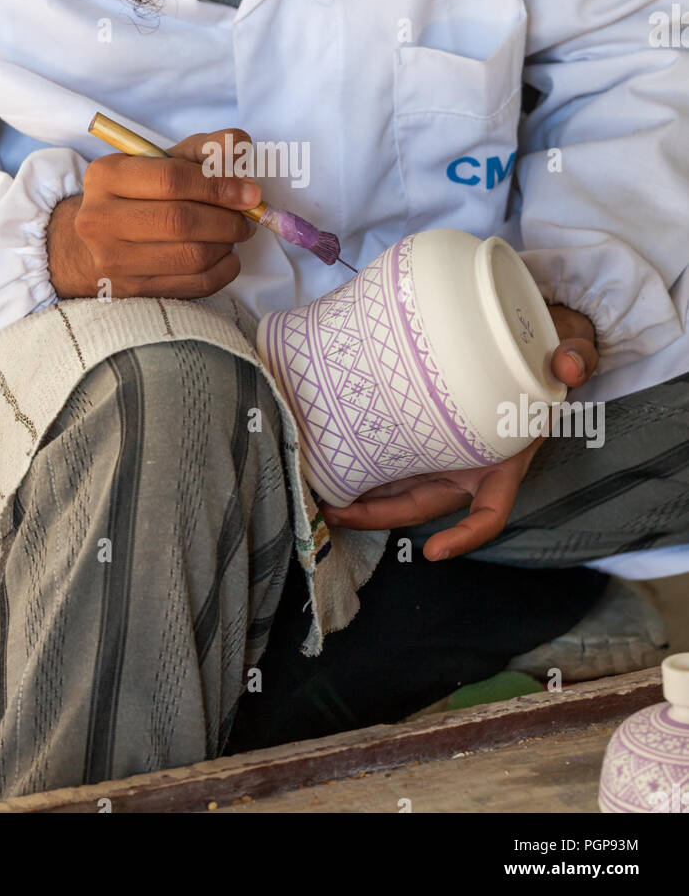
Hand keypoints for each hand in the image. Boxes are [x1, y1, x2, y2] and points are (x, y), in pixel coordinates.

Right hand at [47, 128, 259, 298]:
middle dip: (226, 220)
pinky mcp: (133, 291)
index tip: (249, 192)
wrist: (91, 244)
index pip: (171, 179)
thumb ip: (202, 149)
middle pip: (181, 222)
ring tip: (232, 234)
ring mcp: (113, 260)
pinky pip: (195, 285)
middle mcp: (100, 219)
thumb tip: (239, 144)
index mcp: (106, 176)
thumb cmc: (135, 196)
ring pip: (191, 257)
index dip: (218, 186)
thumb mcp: (161, 162)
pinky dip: (224, 270)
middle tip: (246, 217)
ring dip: (226, 245)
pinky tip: (225, 256)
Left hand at [319, 303, 597, 557]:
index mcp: (506, 460)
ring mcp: (446, 451)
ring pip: (401, 485)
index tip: (434, 553)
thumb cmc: (547, 358)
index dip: (465, 536)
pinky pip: (397, 453)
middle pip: (423, 505)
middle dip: (380, 514)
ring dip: (365, 494)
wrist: (531, 342)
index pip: (490, 512)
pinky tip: (338, 459)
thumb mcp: (569, 356)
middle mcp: (472, 465)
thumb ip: (575, 358)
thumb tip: (570, 364)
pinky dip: (370, 460)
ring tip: (321, 492)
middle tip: (335, 512)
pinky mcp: (426, 430)